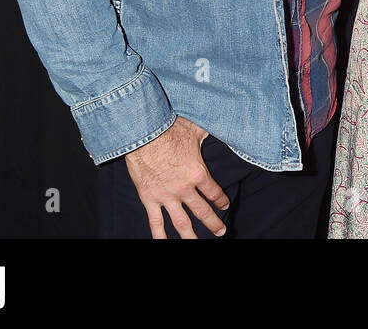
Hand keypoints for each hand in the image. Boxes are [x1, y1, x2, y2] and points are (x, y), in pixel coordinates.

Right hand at [124, 115, 230, 238]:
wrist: (143, 134)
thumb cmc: (170, 129)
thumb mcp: (195, 129)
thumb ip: (208, 132)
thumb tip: (220, 124)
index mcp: (198, 173)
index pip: (214, 193)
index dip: (221, 201)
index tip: (225, 206)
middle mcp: (184, 189)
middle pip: (202, 212)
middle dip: (213, 223)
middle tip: (220, 231)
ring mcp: (166, 196)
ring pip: (181, 223)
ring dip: (191, 236)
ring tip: (198, 244)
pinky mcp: (150, 199)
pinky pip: (155, 222)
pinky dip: (160, 236)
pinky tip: (164, 244)